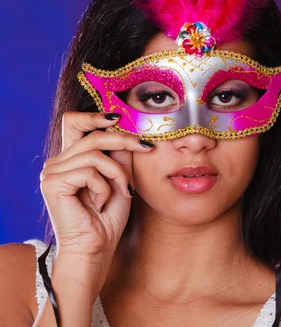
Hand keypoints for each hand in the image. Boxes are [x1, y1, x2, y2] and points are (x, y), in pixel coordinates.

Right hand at [40, 112, 152, 261]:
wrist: (96, 249)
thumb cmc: (108, 217)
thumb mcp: (120, 177)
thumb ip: (119, 153)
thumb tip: (128, 127)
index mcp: (71, 158)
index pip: (75, 122)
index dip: (96, 115)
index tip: (121, 117)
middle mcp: (57, 162)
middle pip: (91, 133)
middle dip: (123, 138)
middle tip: (146, 147)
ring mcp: (51, 172)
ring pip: (95, 153)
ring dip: (118, 173)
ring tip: (122, 192)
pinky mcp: (52, 183)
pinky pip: (89, 171)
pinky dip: (104, 186)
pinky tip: (101, 203)